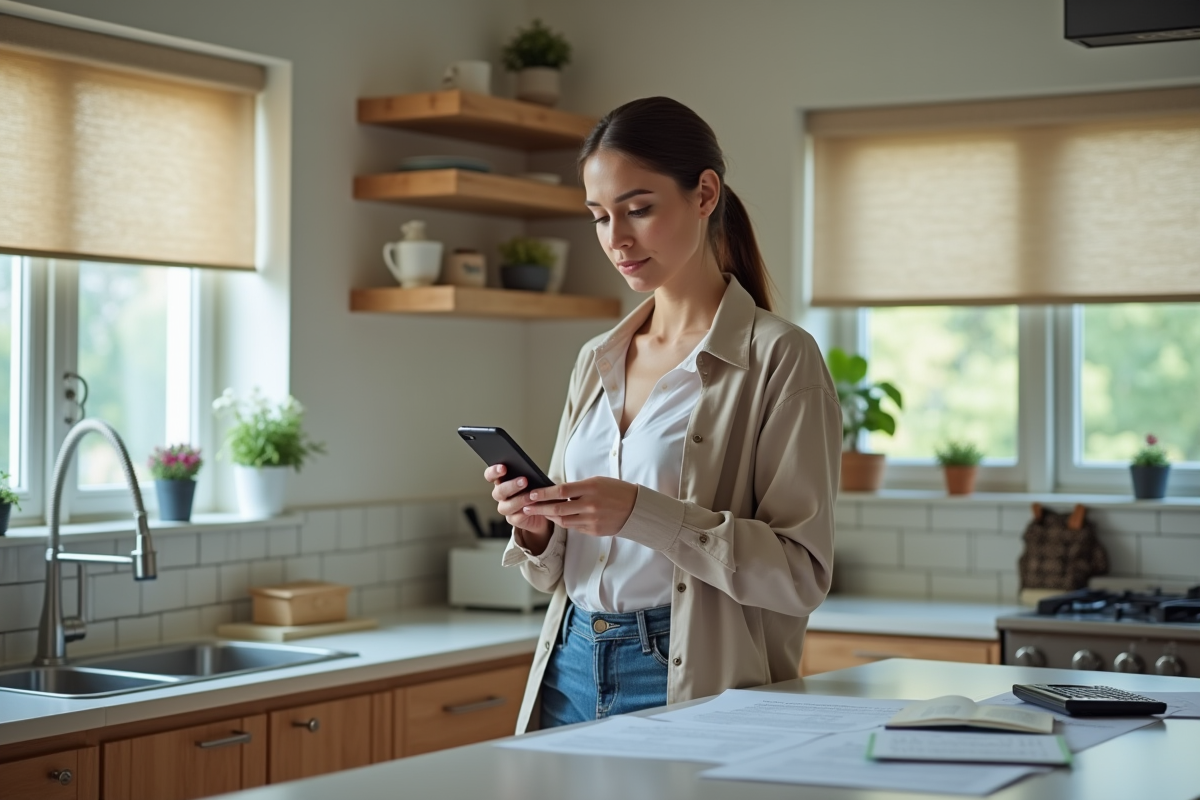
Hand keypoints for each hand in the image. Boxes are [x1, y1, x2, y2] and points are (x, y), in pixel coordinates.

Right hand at [485, 464, 550, 537]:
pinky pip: (515, 518)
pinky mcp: (513, 519)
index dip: (494, 471)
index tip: (503, 468)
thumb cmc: (535, 488)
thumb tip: (529, 469)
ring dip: (519, 500)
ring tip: (532, 496)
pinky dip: (523, 513)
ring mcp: (506, 508)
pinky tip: (532, 508)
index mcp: (501, 481)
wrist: (542, 508)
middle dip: (511, 486)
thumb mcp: (531, 478)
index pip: (490, 475)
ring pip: (505, 506)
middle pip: (499, 491)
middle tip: (524, 480)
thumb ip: (526, 473)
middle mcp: (500, 495)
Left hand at [520, 477, 637, 537]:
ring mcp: (592, 520)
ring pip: (563, 521)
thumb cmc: (616, 491)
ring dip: (549, 517)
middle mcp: (591, 505)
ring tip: (539, 512)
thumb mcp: (598, 482)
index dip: (544, 493)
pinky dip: (564, 522)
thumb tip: (556, 491)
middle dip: (539, 508)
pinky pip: (574, 527)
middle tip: (526, 507)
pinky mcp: (594, 530)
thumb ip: (577, 487)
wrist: (636, 508)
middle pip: (558, 508)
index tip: (531, 494)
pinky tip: (557, 518)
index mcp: (591, 488)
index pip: (561, 491)